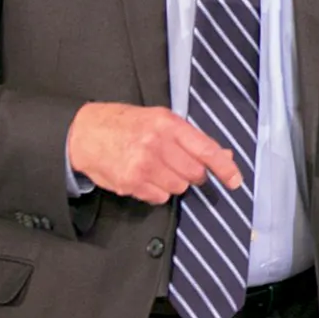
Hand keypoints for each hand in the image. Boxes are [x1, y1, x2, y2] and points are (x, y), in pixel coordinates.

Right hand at [66, 102, 241, 204]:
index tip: (235, 181)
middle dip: (192, 174)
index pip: (206, 149)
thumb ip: (191, 139)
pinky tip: (143, 176)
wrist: (83, 133)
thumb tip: (223, 156)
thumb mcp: (158, 120)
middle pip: (194, 173)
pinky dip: (156, 191)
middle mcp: (157, 144)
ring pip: (178, 188)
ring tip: (156, 168)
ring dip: (173, 182)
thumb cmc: (124, 124)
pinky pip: (159, 197)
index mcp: (167, 124)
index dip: (224, 168)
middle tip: (177, 165)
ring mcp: (144, 165)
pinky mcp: (132, 183)